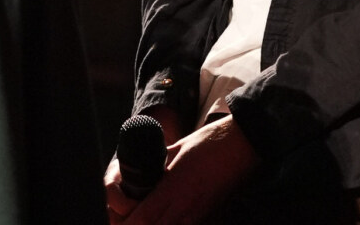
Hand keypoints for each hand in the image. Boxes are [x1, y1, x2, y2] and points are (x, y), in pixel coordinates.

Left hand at [117, 116, 256, 224]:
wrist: (241, 147)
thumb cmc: (207, 144)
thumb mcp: (174, 150)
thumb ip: (157, 167)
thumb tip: (140, 173)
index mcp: (172, 188)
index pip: (143, 219)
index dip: (128, 223)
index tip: (119, 219)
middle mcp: (183, 208)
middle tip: (128, 219)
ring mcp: (196, 217)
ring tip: (145, 218)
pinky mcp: (206, 218)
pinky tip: (166, 218)